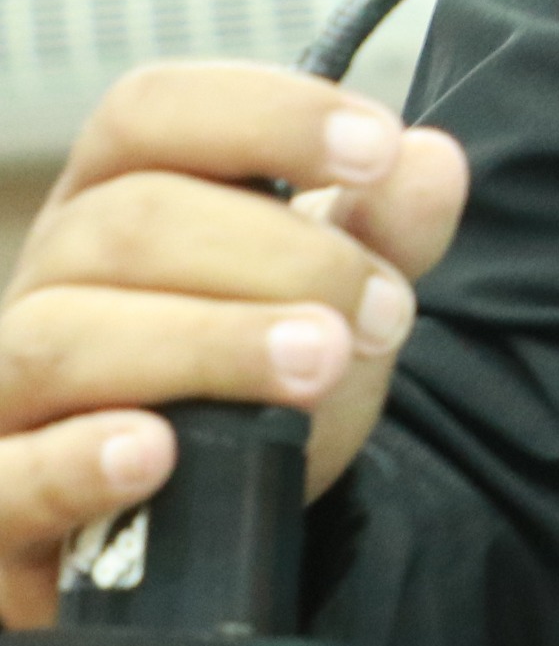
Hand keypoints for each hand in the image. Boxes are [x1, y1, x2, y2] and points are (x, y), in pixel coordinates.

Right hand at [0, 63, 467, 626]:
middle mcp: (47, 283)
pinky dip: (80, 460)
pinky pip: (7, 477)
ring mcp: (7, 392)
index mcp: (117, 203)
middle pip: (128, 223)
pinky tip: (157, 451)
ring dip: (210, 343)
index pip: (151, 111)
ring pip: (66, 334)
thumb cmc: (250, 389)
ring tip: (317, 363)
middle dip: (279, 256)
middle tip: (382, 310)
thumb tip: (429, 162)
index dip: (267, 115)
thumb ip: (384, 231)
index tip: (377, 150)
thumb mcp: (331, 301)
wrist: (197, 534)